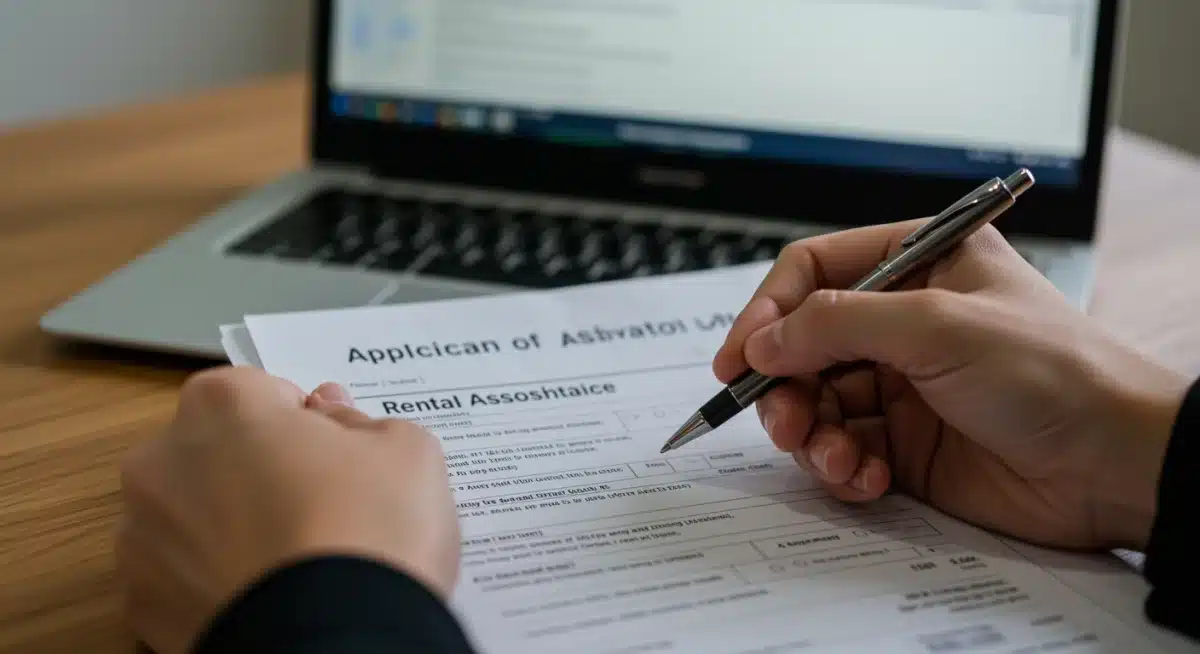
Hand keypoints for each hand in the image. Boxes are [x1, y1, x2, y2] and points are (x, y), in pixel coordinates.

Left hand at [116, 367, 458, 653]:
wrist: (336, 642)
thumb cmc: (369, 533)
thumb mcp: (406, 450)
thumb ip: (360, 418)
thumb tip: (331, 415)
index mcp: (222, 406)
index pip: (262, 391)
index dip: (305, 423)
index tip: (337, 456)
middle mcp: (162, 461)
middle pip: (216, 450)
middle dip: (258, 470)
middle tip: (321, 507)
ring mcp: (142, 538)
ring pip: (192, 516)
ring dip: (231, 527)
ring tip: (296, 560)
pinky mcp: (141, 605)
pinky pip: (181, 578)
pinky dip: (216, 583)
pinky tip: (269, 594)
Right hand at [715, 220, 1189, 551]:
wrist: (1115, 465)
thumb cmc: (1053, 372)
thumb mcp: (937, 325)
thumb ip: (837, 324)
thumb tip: (761, 339)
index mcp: (916, 264)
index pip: (812, 272)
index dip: (767, 312)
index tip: (738, 358)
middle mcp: (902, 322)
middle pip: (801, 345)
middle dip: (783, 385)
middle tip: (783, 419)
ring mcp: (902, 386)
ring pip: (814, 403)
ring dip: (810, 434)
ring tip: (835, 457)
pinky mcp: (904, 445)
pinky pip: (841, 452)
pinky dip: (840, 468)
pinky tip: (867, 479)